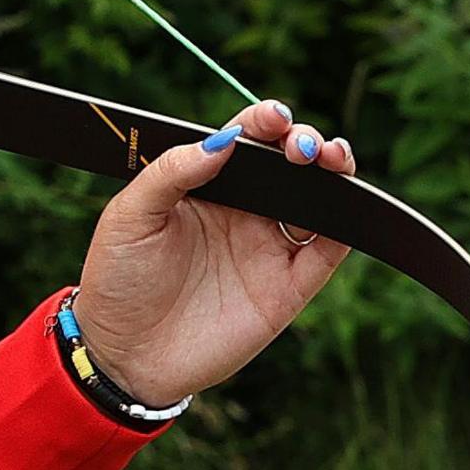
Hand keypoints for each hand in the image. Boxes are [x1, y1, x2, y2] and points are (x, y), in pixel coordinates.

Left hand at [73, 100, 354, 406]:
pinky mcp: (288, 287)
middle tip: (301, 144)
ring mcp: (268, 248)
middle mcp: (242, 212)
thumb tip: (223, 141)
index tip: (272, 116)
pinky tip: (349, 205)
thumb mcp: (129, 217)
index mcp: (204, 188)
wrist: (124, 353)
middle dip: (305, 142)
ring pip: (319, 201)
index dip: (262, 123)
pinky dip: (351, 225)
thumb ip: (171, 174)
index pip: (243, 143)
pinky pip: (329, 250)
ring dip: (334, 175)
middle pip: (289, 165)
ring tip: (329, 159)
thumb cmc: (118, 279)